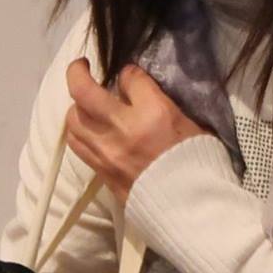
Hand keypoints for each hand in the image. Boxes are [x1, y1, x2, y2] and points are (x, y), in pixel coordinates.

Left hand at [64, 59, 206, 201]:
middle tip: (81, 66)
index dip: (128, 72)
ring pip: (73, 118)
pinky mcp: (100, 170)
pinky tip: (87, 127)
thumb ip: (160, 102)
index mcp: (153, 114)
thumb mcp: (191, 123)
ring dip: (76, 106)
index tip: (130, 73)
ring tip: (85, 103)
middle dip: (79, 72)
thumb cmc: (199, 161)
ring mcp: (107, 152)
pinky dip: (79, 130)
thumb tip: (138, 89)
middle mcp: (123, 130)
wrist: (191, 206)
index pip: (130, 78)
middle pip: (85, 92)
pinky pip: (77, 143)